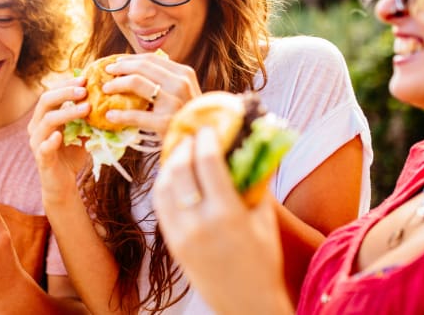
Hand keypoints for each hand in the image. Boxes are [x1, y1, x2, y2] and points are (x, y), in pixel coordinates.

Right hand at [27, 76, 90, 205]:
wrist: (62, 184)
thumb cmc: (71, 155)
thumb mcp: (81, 132)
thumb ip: (87, 118)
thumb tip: (105, 99)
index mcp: (44, 116)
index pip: (51, 92)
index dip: (66, 84)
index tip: (85, 78)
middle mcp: (36, 126)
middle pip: (46, 101)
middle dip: (65, 93)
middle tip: (85, 90)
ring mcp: (37, 142)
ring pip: (47, 121)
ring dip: (67, 112)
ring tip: (86, 108)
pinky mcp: (41, 158)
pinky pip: (43, 147)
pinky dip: (51, 140)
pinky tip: (60, 136)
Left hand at [102, 52, 200, 136]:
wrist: (199, 142)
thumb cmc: (186, 115)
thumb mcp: (182, 92)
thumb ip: (165, 79)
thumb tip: (132, 67)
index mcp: (184, 73)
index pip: (151, 59)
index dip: (130, 59)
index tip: (116, 63)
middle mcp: (180, 84)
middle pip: (142, 67)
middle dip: (120, 68)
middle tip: (106, 73)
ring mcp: (174, 102)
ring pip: (137, 83)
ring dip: (116, 84)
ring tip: (105, 90)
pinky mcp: (166, 122)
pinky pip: (136, 115)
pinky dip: (120, 115)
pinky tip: (110, 115)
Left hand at [153, 128, 291, 313]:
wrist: (245, 304)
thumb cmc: (263, 259)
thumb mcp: (264, 219)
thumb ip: (254, 182)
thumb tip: (245, 146)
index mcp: (227, 215)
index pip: (207, 163)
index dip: (205, 138)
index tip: (208, 126)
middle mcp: (199, 223)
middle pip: (181, 169)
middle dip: (184, 145)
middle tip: (192, 133)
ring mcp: (180, 234)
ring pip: (164, 185)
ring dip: (171, 162)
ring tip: (182, 150)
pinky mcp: (170, 242)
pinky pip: (159, 203)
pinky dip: (164, 182)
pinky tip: (174, 173)